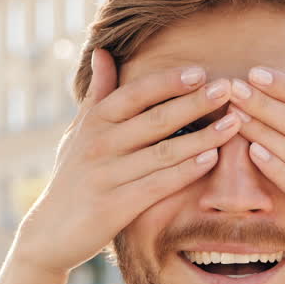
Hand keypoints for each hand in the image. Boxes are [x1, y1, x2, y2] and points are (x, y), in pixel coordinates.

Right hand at [15, 49, 243, 275]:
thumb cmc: (72, 176)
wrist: (50, 232)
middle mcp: (99, 145)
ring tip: (234, 123)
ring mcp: (107, 176)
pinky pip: (157, 185)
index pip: (135, 94)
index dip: (168, 82)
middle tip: (228, 89)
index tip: (201, 72)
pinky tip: (211, 159)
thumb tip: (103, 52)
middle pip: (155, 119)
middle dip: (194, 103)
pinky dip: (185, 171)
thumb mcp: (79, 132)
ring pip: (163, 152)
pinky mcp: (115, 207)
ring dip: (202, 137)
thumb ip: (97, 94)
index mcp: (94, 123)